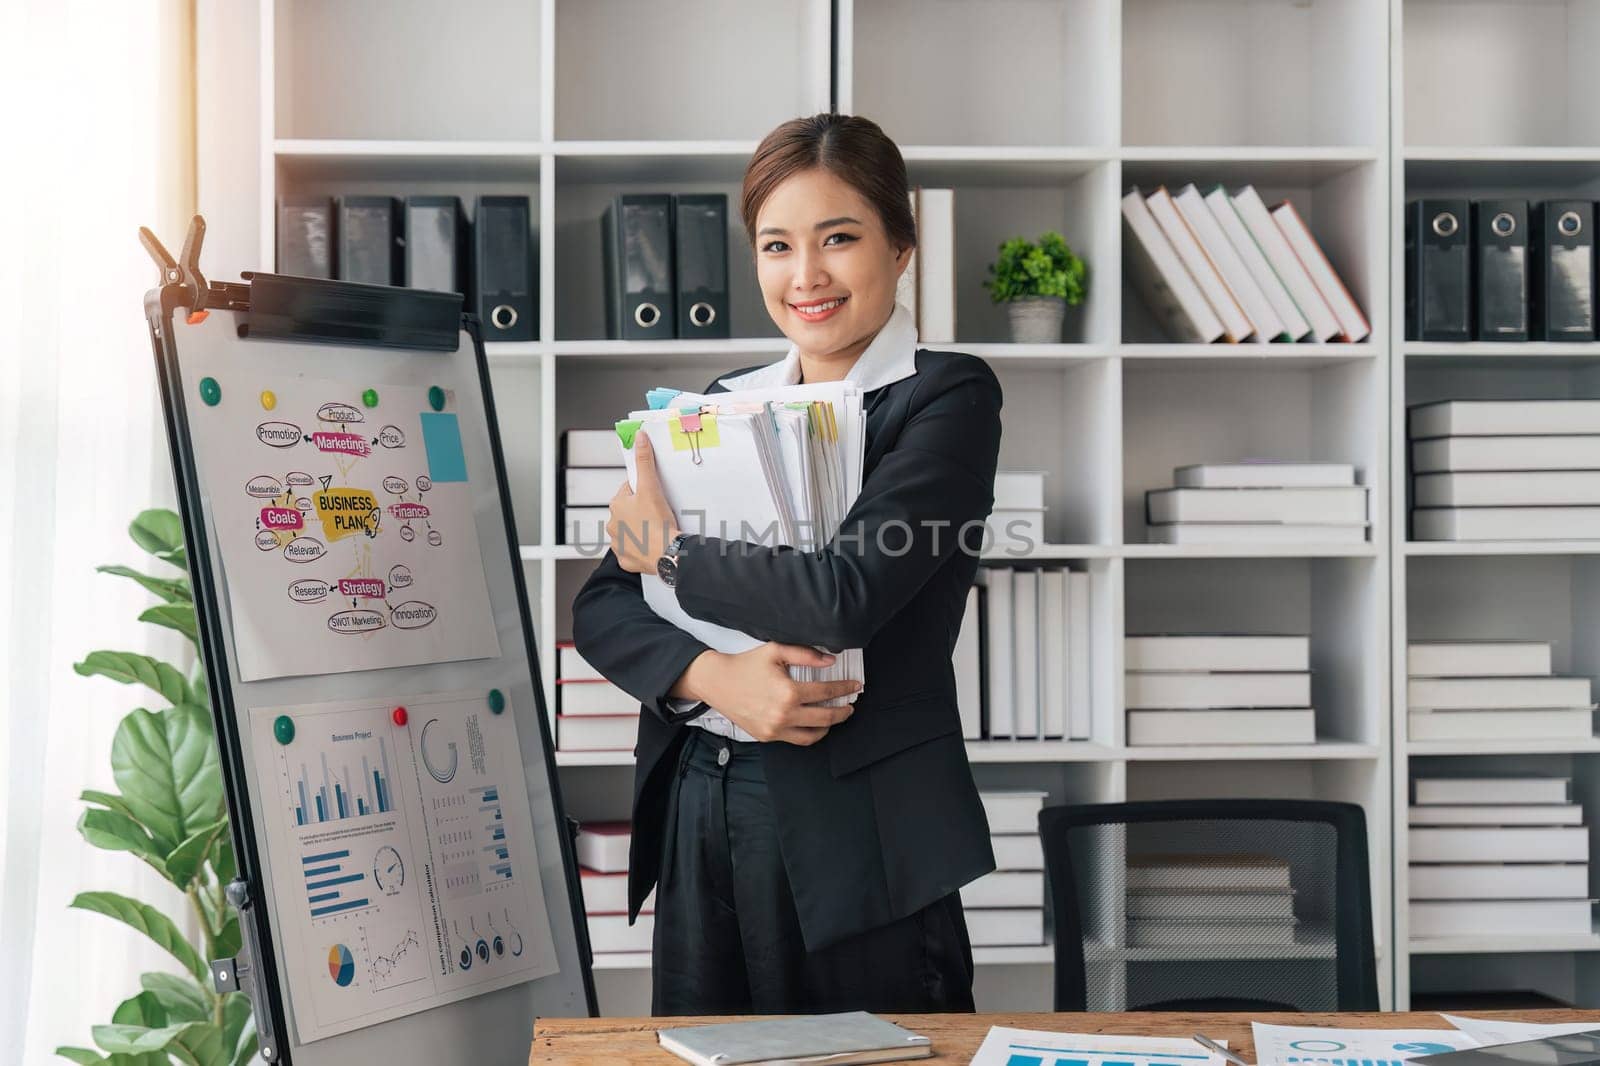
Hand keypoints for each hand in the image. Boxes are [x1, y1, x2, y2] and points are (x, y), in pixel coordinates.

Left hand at [609, 431, 679, 573]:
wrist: (666, 553)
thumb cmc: (657, 523)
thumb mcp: (651, 487)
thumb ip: (644, 461)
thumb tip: (639, 438)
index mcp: (616, 505)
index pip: (628, 491)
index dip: (643, 491)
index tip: (654, 496)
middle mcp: (612, 524)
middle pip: (629, 511)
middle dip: (641, 511)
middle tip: (658, 513)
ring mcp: (618, 543)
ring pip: (630, 531)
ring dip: (640, 530)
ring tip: (656, 530)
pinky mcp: (626, 560)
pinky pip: (633, 551)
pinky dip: (641, 548)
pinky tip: (652, 545)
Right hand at [682, 644, 861, 745]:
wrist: (717, 682)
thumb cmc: (746, 665)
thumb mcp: (776, 652)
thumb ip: (806, 654)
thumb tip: (831, 661)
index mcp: (788, 692)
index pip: (827, 692)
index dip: (845, 688)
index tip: (855, 686)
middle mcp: (784, 714)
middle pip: (826, 717)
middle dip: (844, 710)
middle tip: (851, 704)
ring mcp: (776, 729)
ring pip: (814, 735)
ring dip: (830, 726)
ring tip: (836, 715)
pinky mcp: (768, 736)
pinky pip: (797, 740)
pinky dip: (811, 734)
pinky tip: (816, 724)